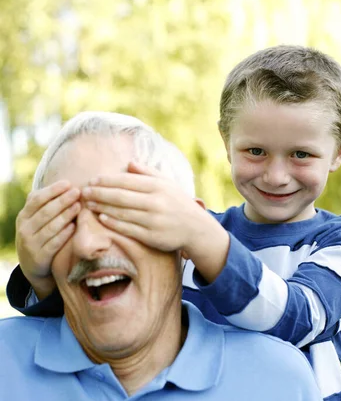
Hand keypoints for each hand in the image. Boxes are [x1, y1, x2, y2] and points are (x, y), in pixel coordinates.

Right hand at [16, 181, 80, 297]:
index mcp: (24, 216)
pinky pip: (54, 243)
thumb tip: (65, 184)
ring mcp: (31, 244)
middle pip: (45, 212)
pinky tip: (74, 226)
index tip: (68, 183)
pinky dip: (64, 234)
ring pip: (50, 227)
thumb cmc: (39, 233)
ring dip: (65, 215)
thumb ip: (45, 203)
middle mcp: (24, 229)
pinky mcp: (39, 257)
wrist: (32, 264)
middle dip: (62, 201)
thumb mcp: (35, 218)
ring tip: (78, 206)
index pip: (37, 199)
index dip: (53, 190)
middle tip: (77, 192)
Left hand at [81, 162, 203, 252]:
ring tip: (88, 203)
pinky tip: (101, 217)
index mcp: (158, 186)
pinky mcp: (152, 236)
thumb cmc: (178, 202)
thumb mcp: (167, 183)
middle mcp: (156, 202)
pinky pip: (128, 229)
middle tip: (84, 191)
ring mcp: (154, 220)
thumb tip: (129, 163)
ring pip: (122, 213)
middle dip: (99, 193)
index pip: (127, 181)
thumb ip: (148, 172)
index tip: (93, 180)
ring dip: (102, 207)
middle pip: (121, 196)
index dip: (107, 180)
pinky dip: (113, 223)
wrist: (196, 228)